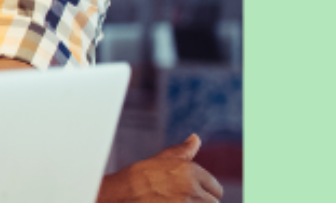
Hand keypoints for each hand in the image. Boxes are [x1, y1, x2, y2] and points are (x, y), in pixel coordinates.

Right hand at [98, 135, 223, 202]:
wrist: (118, 196)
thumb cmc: (135, 179)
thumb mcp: (160, 160)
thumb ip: (183, 151)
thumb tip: (195, 138)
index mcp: (190, 171)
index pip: (216, 189)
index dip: (204, 193)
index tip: (190, 194)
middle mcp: (192, 187)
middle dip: (199, 202)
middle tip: (178, 199)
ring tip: (172, 201)